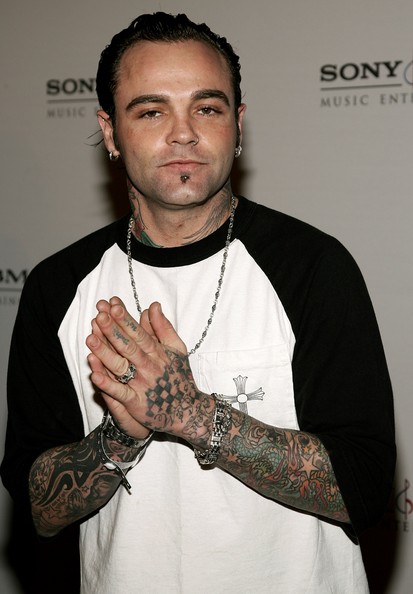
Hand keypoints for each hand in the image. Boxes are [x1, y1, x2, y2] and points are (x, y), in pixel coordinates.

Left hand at [86, 297, 213, 443]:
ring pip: (120, 366)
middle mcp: (148, 366)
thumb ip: (163, 327)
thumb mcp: (177, 349)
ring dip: (105, 353)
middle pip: (128, 346)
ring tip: (90, 339)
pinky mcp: (135, 402)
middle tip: (100, 315)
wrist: (188, 410)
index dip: (125, 319)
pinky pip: (119, 392)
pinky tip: (94, 375)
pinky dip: (107, 385)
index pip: (138, 332)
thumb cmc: (180, 376)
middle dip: (113, 330)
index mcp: (157, 352)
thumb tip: (153, 306)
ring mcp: (141, 384)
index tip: (113, 305)